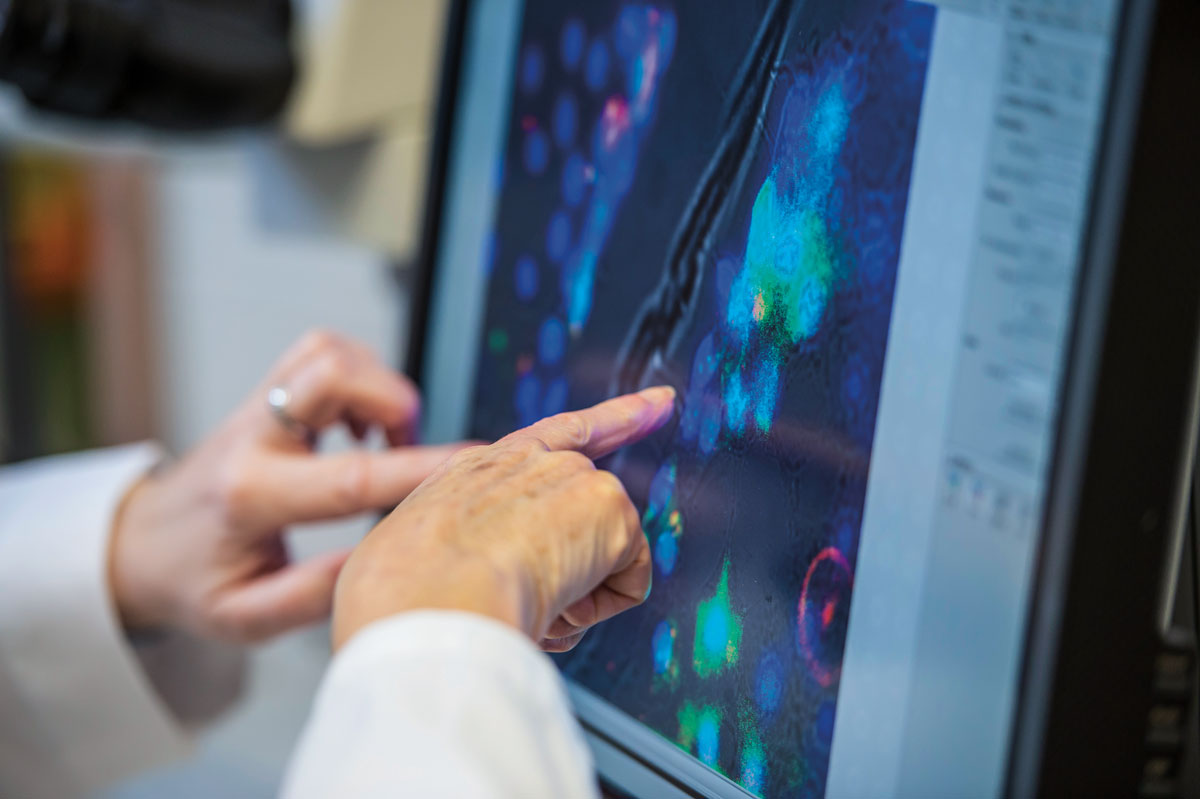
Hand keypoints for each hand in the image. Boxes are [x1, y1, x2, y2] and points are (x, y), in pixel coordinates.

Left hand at [108, 330, 465, 643]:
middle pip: (331, 374)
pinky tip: (363, 424)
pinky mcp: (266, 393)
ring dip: (377, 384)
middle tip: (408, 447)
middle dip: (392, 400)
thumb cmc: (196, 581)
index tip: (468, 465)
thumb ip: (311, 596)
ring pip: (329, 352)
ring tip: (386, 437)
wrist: (142, 542)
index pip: (349, 477)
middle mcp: (253, 439)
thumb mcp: (244, 617)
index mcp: (252, 498)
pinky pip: (322, 352)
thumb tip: (378, 559)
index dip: (417, 468)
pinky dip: (360, 375)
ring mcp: (257, 408)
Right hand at [331, 386, 676, 652]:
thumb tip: (486, 587)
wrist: (425, 597)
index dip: (608, 423)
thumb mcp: (410, 560)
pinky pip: (627, 584)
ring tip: (522, 605)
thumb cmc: (400, 594)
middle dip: (602, 542)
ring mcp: (567, 474)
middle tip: (549, 595)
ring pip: (600, 555)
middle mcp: (523, 461)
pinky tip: (555, 605)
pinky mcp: (605, 501)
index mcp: (471, 473)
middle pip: (592, 495)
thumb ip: (458, 556)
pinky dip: (598, 610)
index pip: (549, 440)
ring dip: (574, 597)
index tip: (658, 403)